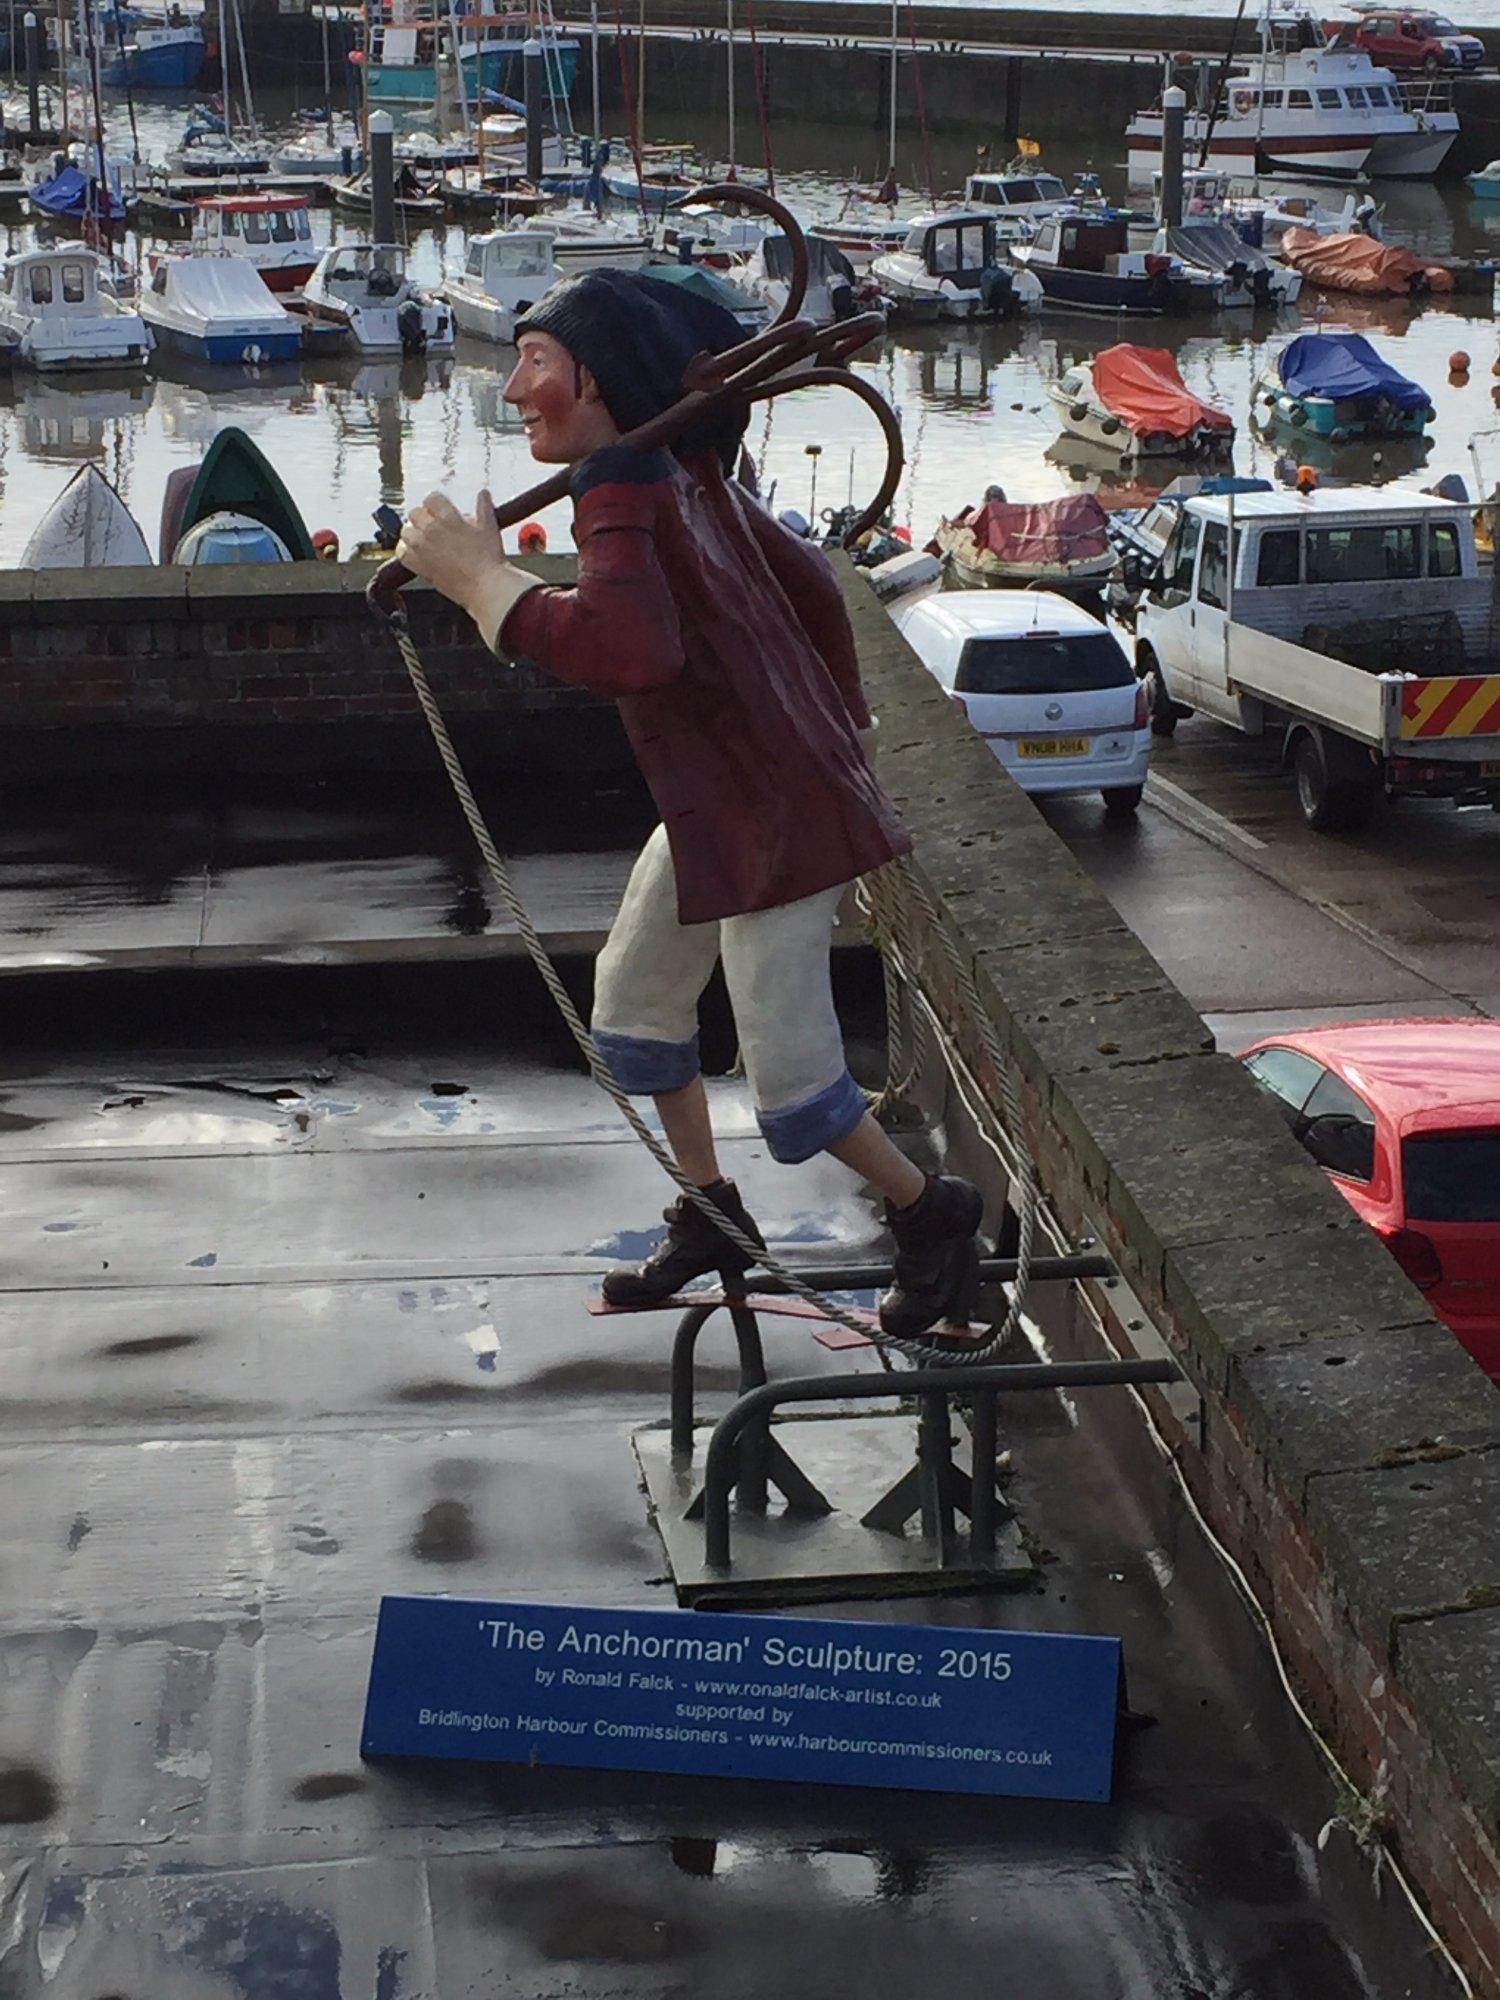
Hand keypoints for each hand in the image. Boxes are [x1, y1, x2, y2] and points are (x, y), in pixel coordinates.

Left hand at [395, 488, 510, 615]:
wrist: (485, 586)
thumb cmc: (488, 559)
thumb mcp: (490, 526)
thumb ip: (484, 506)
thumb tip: (483, 494)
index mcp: (448, 517)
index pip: (431, 498)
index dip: (435, 503)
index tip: (439, 509)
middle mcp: (431, 530)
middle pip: (415, 513)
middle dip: (423, 517)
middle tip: (432, 525)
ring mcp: (423, 548)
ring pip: (405, 531)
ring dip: (412, 532)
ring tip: (423, 538)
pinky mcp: (419, 566)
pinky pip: (402, 553)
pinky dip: (405, 551)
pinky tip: (414, 552)